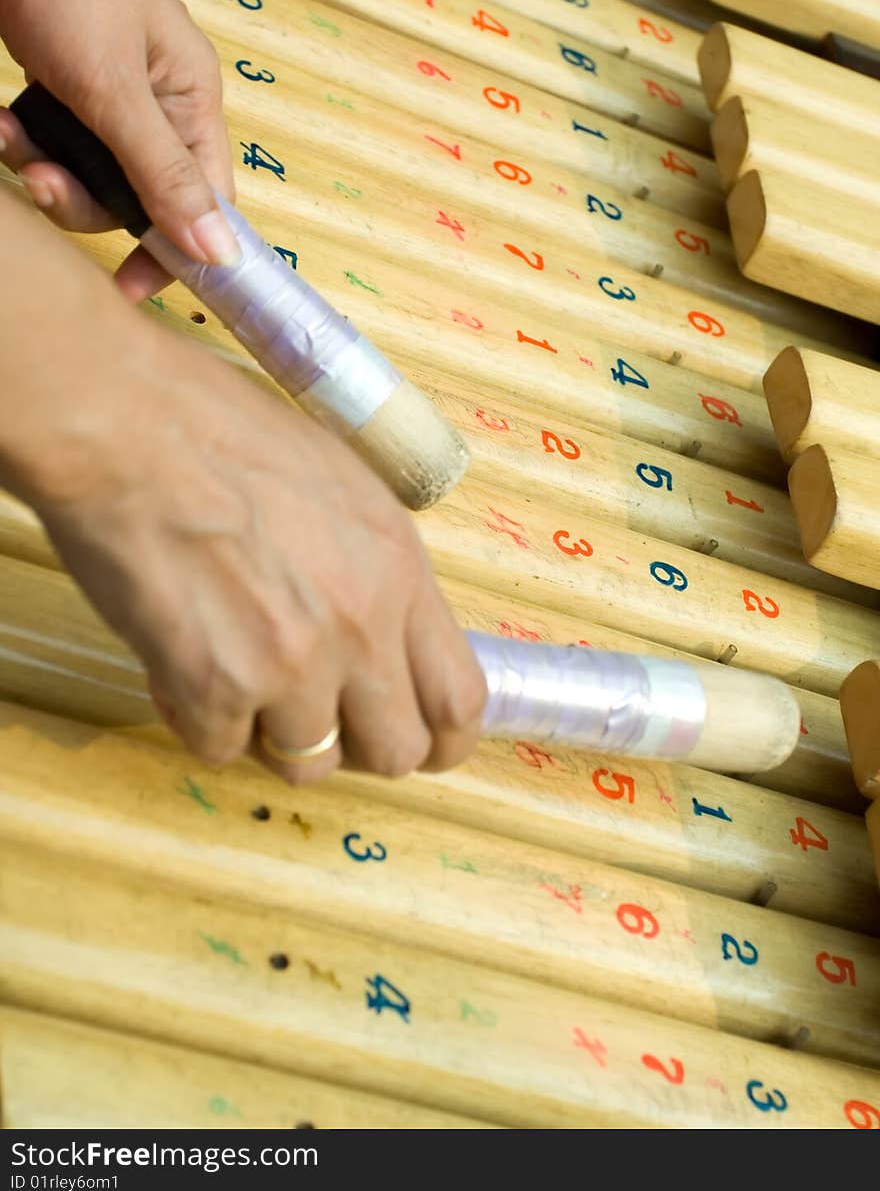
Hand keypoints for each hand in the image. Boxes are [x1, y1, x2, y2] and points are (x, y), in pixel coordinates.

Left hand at [0, 0, 234, 300]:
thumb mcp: (114, 88)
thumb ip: (163, 175)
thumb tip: (221, 254)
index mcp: (192, 98)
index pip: (207, 202)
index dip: (176, 251)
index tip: (131, 288)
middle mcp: (157, 100)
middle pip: (137, 197)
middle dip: (83, 200)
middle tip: (41, 181)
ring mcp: (107, 90)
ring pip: (87, 174)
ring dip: (42, 166)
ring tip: (10, 134)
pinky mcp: (62, 78)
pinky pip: (51, 140)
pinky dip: (21, 137)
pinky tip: (1, 116)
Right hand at [28, 318, 486, 783]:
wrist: (128, 426)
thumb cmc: (219, 432)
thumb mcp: (340, 488)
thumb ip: (373, 570)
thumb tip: (381, 635)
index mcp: (398, 570)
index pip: (459, 698)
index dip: (443, 739)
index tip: (423, 745)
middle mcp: (360, 626)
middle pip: (396, 752)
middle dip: (358, 749)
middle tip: (317, 719)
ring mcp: (292, 664)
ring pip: (307, 764)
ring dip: (270, 734)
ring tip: (234, 674)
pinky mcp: (216, 687)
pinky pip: (219, 747)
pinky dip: (196, 717)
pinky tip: (177, 659)